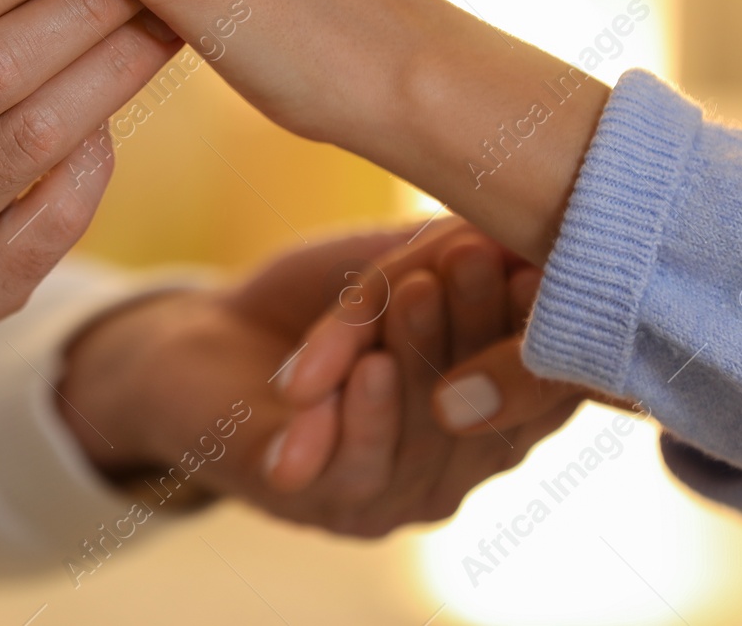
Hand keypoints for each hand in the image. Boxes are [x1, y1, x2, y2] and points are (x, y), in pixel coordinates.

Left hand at [54, 228, 583, 535]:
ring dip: (422, 358)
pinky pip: (354, 472)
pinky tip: (368, 369)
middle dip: (478, 326)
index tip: (532, 261)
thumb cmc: (316, 298)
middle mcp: (452, 470)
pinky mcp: (315, 504)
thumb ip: (457, 258)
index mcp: (489, 419)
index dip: (536, 331)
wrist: (202, 339)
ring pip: (425, 441)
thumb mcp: (396, 265)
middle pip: (486, 413)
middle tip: (476, 257)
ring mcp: (389, 497)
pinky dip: (363, 416)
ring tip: (418, 291)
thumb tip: (529, 238)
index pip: (538, 391)